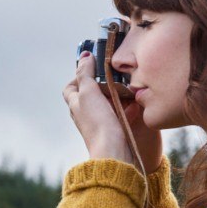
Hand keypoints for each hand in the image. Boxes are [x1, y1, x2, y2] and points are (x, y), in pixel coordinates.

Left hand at [62, 52, 161, 173]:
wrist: (113, 152)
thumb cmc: (98, 122)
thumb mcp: (88, 92)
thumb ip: (85, 73)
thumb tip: (84, 55)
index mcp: (75, 105)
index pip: (71, 87)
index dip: (78, 76)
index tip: (91, 67)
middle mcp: (84, 114)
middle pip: (91, 94)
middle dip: (103, 84)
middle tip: (115, 76)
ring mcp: (99, 122)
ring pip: (108, 103)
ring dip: (118, 95)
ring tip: (128, 88)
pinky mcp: (114, 130)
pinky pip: (121, 114)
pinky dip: (127, 108)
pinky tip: (136, 105)